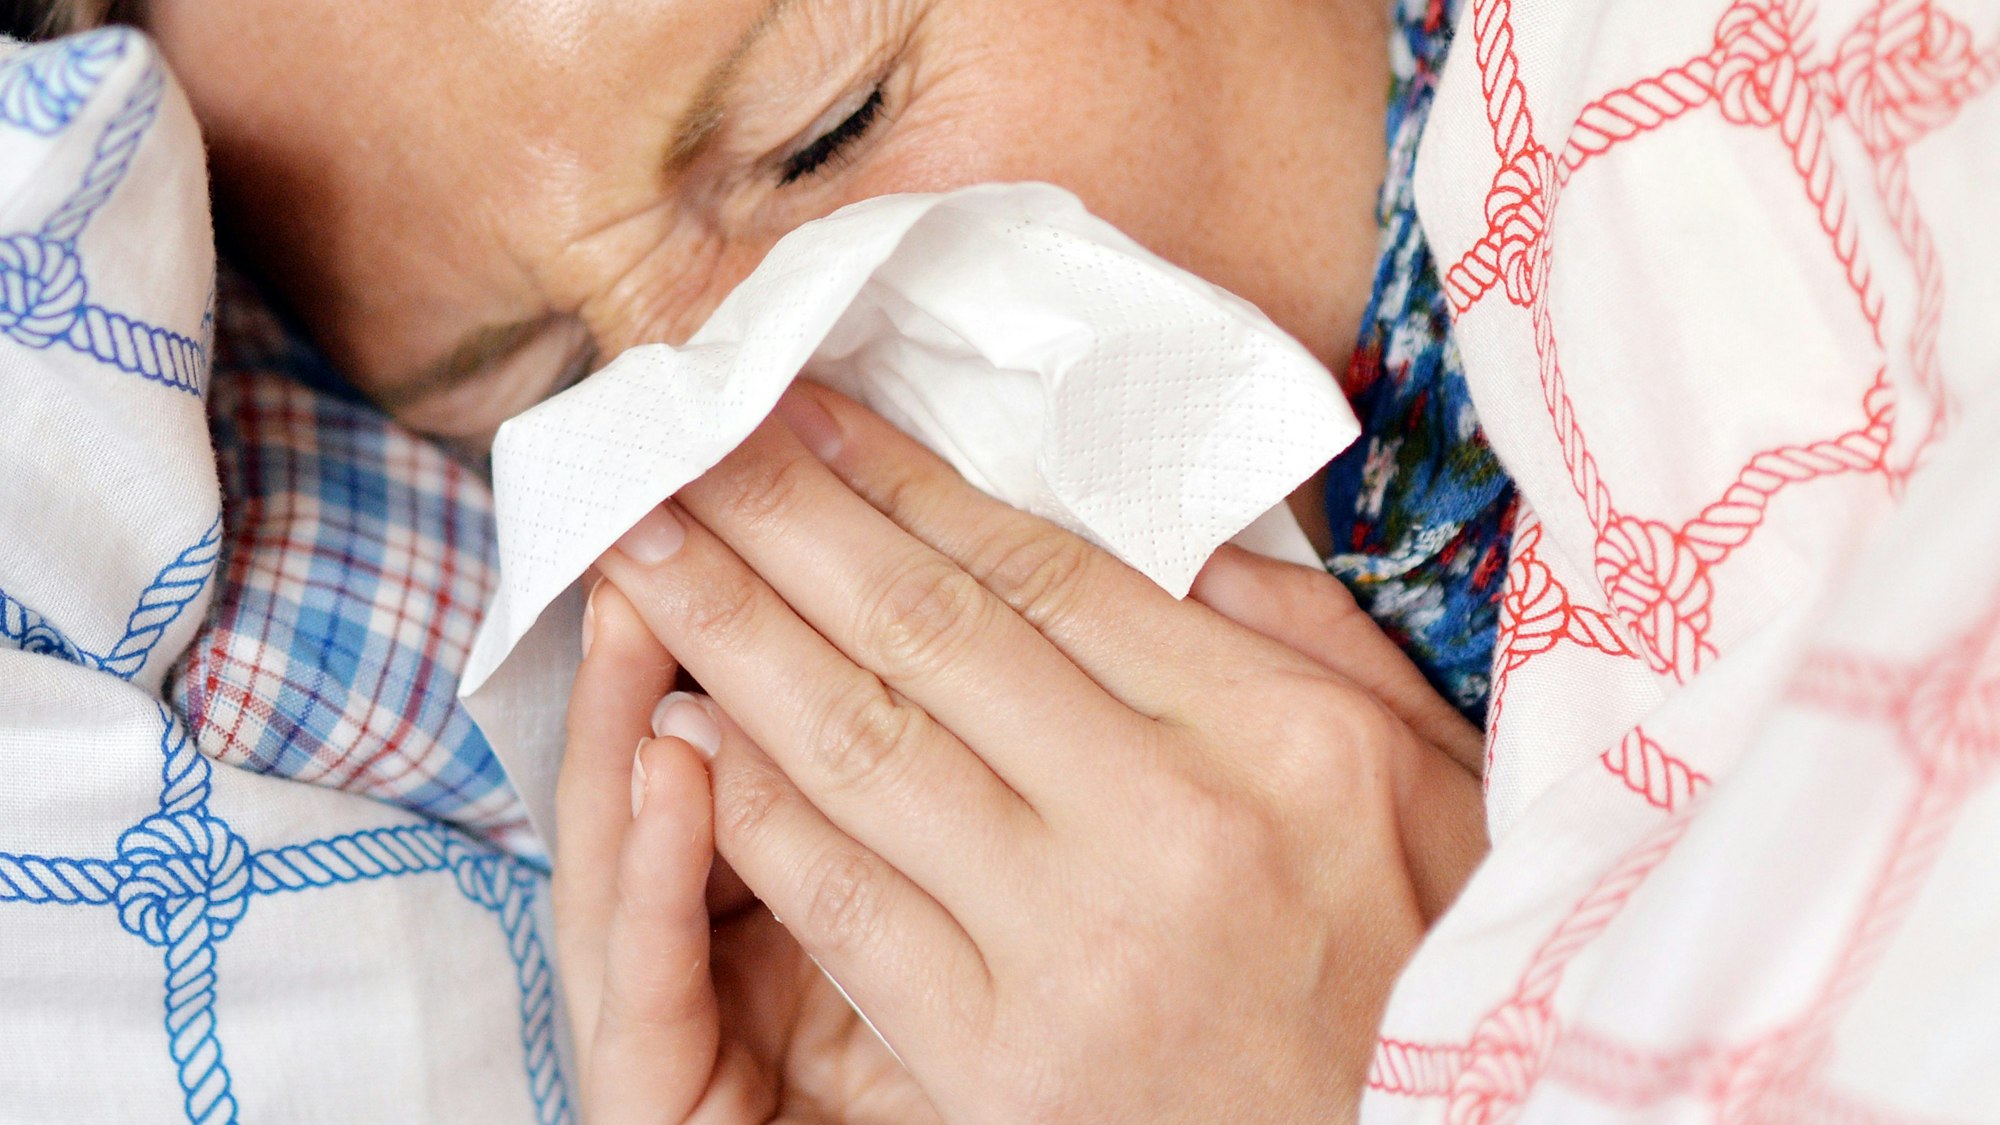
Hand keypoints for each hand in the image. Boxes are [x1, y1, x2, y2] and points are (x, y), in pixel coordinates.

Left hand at [592, 383, 1487, 1121]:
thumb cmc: (1419, 966)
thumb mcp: (1423, 773)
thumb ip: (1299, 632)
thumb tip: (1161, 523)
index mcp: (1277, 731)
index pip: (1044, 572)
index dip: (904, 482)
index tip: (806, 415)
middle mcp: (1172, 821)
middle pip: (930, 632)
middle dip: (783, 522)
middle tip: (680, 441)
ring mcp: (1079, 946)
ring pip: (865, 750)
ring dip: (734, 636)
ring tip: (647, 553)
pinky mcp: (1007, 1066)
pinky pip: (849, 905)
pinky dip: (755, 809)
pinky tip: (687, 730)